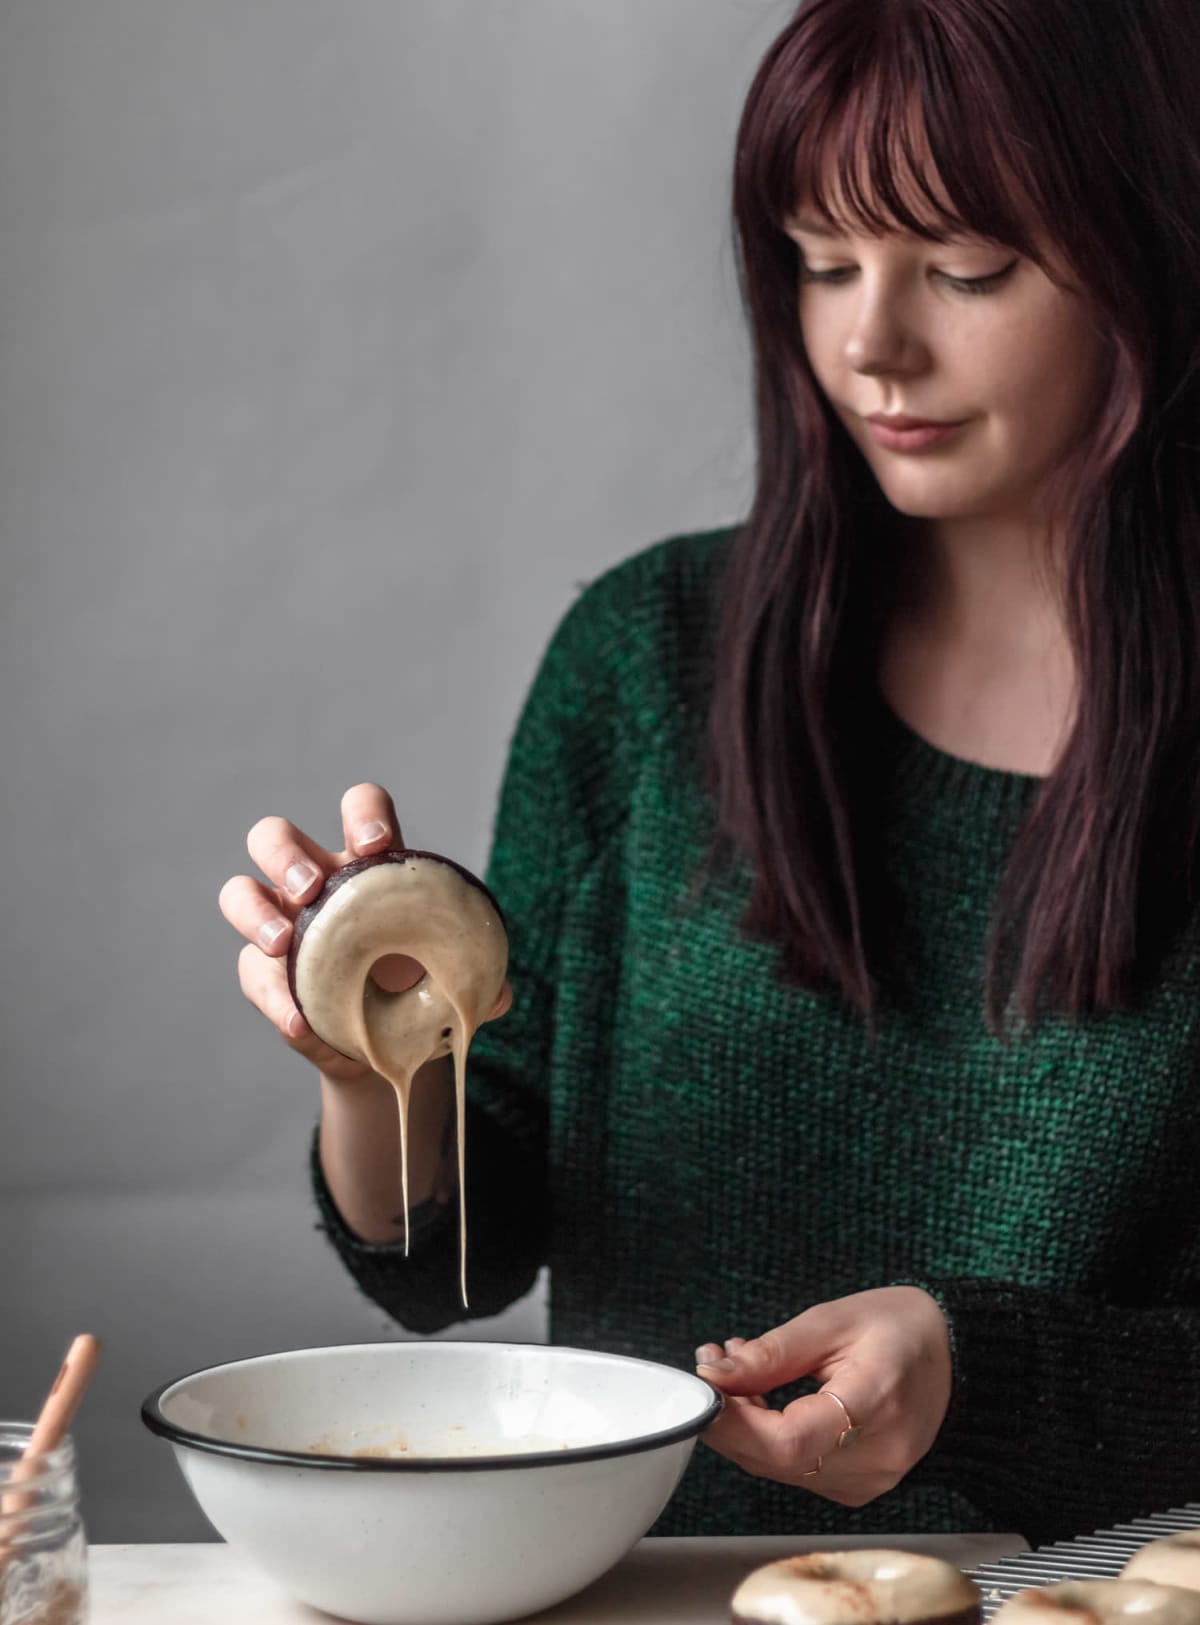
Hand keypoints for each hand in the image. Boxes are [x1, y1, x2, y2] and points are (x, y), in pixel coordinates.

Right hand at [218, 782, 512, 1082]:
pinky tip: (301, 1022)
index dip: (362, 813)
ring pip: (239, 892)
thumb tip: (499, 995)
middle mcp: (315, 881)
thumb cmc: (422, 986)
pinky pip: (251, 975)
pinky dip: (274, 1000)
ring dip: (255, 914)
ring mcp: (280, 923)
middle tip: (309, 889)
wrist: (387, 1045)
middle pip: (275, 837)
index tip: (374, 844)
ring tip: (283, 945)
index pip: (359, 808)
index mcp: (368, 864)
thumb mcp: (452, 975)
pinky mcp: (263, 975)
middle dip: (285, 856)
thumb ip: (475, 976)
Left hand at [694, 1286, 951, 1505]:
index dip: (736, 1422)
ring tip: (739, 1372)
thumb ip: (772, 1352)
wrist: (958, 1355)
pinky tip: (765, 1400)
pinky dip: (771, 1440)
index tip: (708, 1385)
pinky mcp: (863, 1486)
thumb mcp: (832, 1320)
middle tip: (714, 1368)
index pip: (790, 1441)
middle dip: (731, 1419)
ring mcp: (873, 1480)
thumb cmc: (899, 1327)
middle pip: (778, 1461)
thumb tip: (714, 1374)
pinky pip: (799, 1471)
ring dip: (746, 1428)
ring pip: (781, 1470)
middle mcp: (878, 1457)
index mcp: (875, 1404)